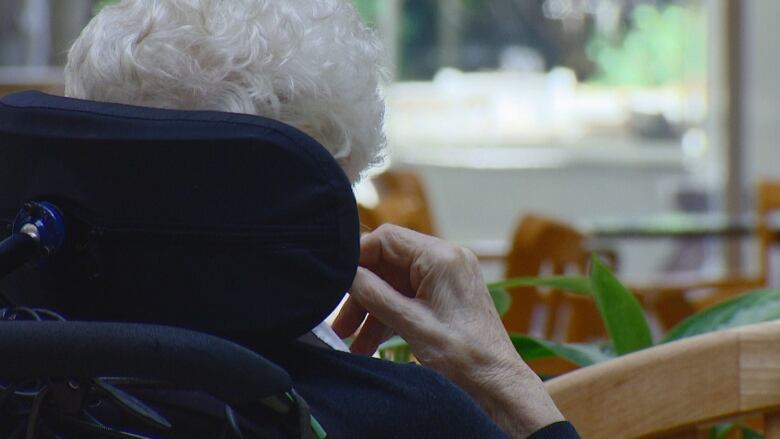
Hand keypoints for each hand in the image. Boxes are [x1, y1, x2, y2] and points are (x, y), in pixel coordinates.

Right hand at [332, 224, 563, 437]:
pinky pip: (410, 297)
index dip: (357, 258)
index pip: (387, 239)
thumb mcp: (410, 324)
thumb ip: (374, 294)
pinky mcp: (448, 295)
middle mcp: (447, 260)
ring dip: (373, 309)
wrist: (497, 383)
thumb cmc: (464, 356)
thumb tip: (346, 274)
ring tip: (353, 341)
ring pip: (396, 283)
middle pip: (389, 263)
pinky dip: (390, 316)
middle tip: (342, 323)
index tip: (335, 280)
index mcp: (441, 258)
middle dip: (362, 292)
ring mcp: (448, 277)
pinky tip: (371, 343)